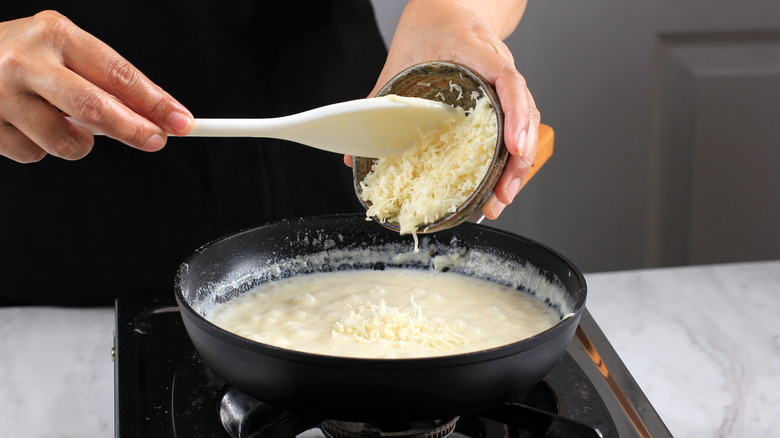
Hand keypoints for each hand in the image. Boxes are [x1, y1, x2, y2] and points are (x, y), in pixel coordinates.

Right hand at [0, 10, 193, 162]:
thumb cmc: (23, 56)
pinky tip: (28, 126)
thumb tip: (154, 116)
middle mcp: (25, 61)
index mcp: (55, 35)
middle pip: (94, 107)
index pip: (117, 73)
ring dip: (79, 144)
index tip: (181, 120)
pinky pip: (33, 155)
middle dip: (133, 130)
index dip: (155, 101)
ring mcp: (0, 94)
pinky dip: (41, 148)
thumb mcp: (64, 51)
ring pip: (66, 141)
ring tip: (64, 123)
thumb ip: (105, 81)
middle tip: (155, 141)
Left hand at [354, 0, 538, 219]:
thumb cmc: (428, 28)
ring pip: (527, 122)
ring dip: (519, 164)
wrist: (449, 8)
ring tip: (503, 197)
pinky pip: (518, 125)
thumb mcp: (398, 61)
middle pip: (524, 112)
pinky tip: (501, 182)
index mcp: (476, 52)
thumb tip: (355, 156)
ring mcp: (506, 81)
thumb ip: (378, 103)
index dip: (514, 115)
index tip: (512, 146)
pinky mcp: (505, 96)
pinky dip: (513, 155)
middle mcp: (499, 66)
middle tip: (504, 192)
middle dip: (519, 157)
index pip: (507, 80)